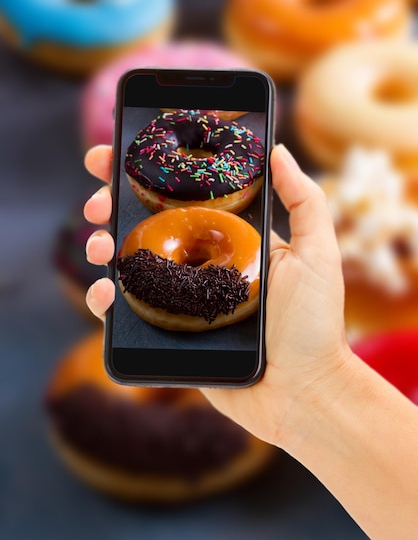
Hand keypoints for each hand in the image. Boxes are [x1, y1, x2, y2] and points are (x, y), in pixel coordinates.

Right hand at [84, 143, 351, 448]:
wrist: (302, 392)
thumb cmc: (314, 323)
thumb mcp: (317, 252)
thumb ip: (303, 198)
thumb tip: (277, 148)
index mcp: (229, 238)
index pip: (182, 195)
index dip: (149, 174)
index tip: (118, 154)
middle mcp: (200, 263)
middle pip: (146, 224)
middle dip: (113, 204)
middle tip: (98, 199)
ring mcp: (180, 297)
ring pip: (129, 263)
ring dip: (102, 244)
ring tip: (98, 243)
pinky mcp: (167, 332)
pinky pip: (126, 311)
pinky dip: (105, 299)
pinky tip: (104, 290)